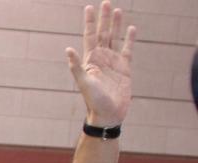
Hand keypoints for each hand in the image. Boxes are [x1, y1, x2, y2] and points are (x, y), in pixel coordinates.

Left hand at [66, 2, 134, 126]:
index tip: (89, 7)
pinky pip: (128, 49)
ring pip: (115, 38)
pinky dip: (130, 39)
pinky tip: (131, 28)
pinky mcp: (125, 67)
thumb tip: (68, 50)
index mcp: (90, 60)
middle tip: (106, 2)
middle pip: (103, 33)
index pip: (90, 36)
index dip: (90, 22)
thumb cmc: (94, 101)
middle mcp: (101, 58)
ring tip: (117, 10)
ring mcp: (113, 61)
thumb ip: (76, 66)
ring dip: (116, 25)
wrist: (108, 114)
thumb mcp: (84, 82)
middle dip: (104, 18)